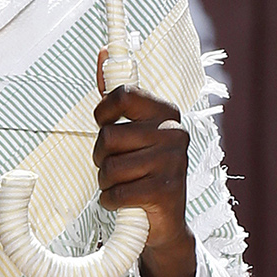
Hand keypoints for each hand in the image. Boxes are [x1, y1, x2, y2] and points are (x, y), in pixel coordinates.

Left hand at [93, 69, 195, 276]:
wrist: (164, 223)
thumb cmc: (143, 171)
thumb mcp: (132, 130)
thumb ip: (117, 94)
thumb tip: (104, 52)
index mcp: (167, 113)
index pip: (124, 93)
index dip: (103, 111)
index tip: (103, 123)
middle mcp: (175, 133)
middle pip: (109, 135)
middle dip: (101, 155)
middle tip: (114, 165)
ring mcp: (173, 163)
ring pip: (109, 166)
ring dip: (106, 181)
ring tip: (121, 184)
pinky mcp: (165, 191)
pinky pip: (116, 192)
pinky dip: (111, 201)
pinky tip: (124, 201)